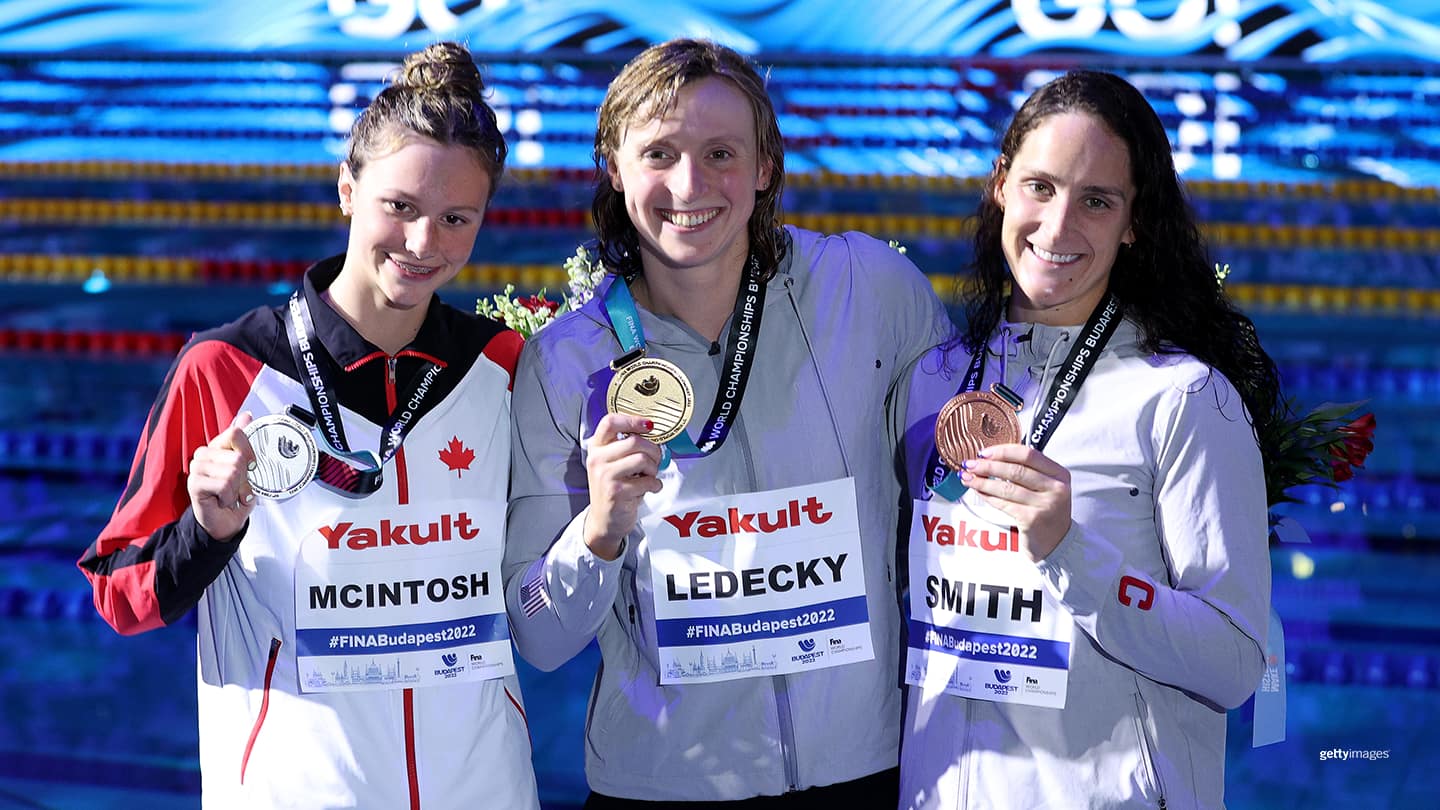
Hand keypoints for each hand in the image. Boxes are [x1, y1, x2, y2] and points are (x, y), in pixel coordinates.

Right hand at [188, 412, 258, 541]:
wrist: (224, 522)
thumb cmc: (234, 495)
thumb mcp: (245, 467)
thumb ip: (244, 440)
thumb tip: (246, 415)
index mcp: (217, 446)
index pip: (236, 433)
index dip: (249, 451)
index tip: (251, 466)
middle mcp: (204, 453)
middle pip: (238, 456)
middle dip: (245, 477)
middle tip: (238, 487)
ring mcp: (197, 468)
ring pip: (233, 471)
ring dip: (238, 489)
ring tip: (231, 494)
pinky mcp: (194, 483)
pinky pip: (224, 484)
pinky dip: (230, 496)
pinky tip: (223, 500)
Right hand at [583, 413, 663, 559]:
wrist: (605, 520)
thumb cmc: (614, 488)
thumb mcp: (612, 463)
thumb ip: (625, 446)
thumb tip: (651, 432)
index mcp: (596, 448)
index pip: (610, 422)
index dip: (632, 420)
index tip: (648, 425)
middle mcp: (597, 459)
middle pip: (634, 441)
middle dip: (653, 450)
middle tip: (656, 459)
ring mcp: (605, 476)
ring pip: (642, 459)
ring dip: (654, 468)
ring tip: (650, 475)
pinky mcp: (616, 492)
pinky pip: (647, 481)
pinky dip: (655, 484)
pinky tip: (650, 488)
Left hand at [960, 443, 1070, 561]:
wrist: (1056, 543)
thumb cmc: (1046, 511)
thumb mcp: (1046, 487)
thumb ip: (1028, 471)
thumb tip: (992, 457)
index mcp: (1059, 474)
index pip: (1028, 454)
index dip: (1003, 451)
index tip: (984, 452)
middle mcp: (1056, 488)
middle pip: (1015, 470)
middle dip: (988, 466)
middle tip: (970, 464)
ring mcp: (1045, 505)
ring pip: (1006, 487)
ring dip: (983, 481)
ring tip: (967, 477)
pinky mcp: (1031, 519)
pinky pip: (1003, 503)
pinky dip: (987, 496)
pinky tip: (978, 491)